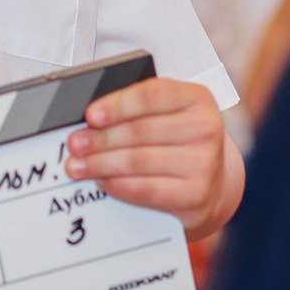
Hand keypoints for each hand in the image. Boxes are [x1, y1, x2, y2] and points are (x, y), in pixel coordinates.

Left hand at [66, 78, 232, 232]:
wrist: (214, 181)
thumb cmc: (179, 140)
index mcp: (196, 97)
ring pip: (139, 161)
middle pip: (140, 131)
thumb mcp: (167, 113)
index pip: (152, 95)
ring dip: (101, 164)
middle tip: (74, 144)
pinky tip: (102, 181)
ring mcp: (204, 163)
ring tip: (77, 166)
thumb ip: (135, 108)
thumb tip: (89, 120)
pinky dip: (119, 185)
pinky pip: (147, 189)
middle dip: (100, 138)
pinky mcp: (196, 195)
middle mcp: (205, 127)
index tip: (90, 115)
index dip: (118, 105)